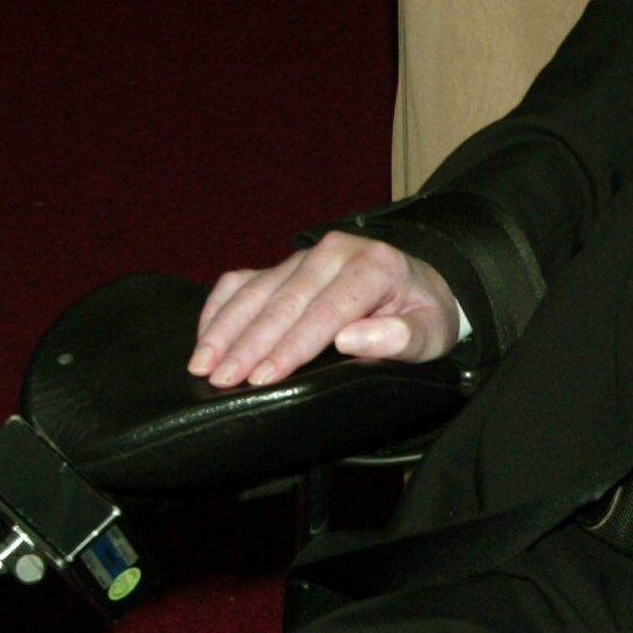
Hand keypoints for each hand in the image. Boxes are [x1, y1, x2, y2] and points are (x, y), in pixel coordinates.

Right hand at [188, 232, 458, 390]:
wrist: (423, 285)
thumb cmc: (425, 315)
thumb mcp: (431, 333)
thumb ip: (401, 338)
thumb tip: (354, 339)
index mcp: (374, 266)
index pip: (324, 312)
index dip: (290, 347)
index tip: (263, 377)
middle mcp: (336, 252)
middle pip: (283, 302)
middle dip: (248, 344)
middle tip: (220, 379)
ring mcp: (306, 255)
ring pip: (256, 291)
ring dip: (225, 329)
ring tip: (201, 364)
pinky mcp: (286, 264)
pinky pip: (243, 280)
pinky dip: (219, 308)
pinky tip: (204, 338)